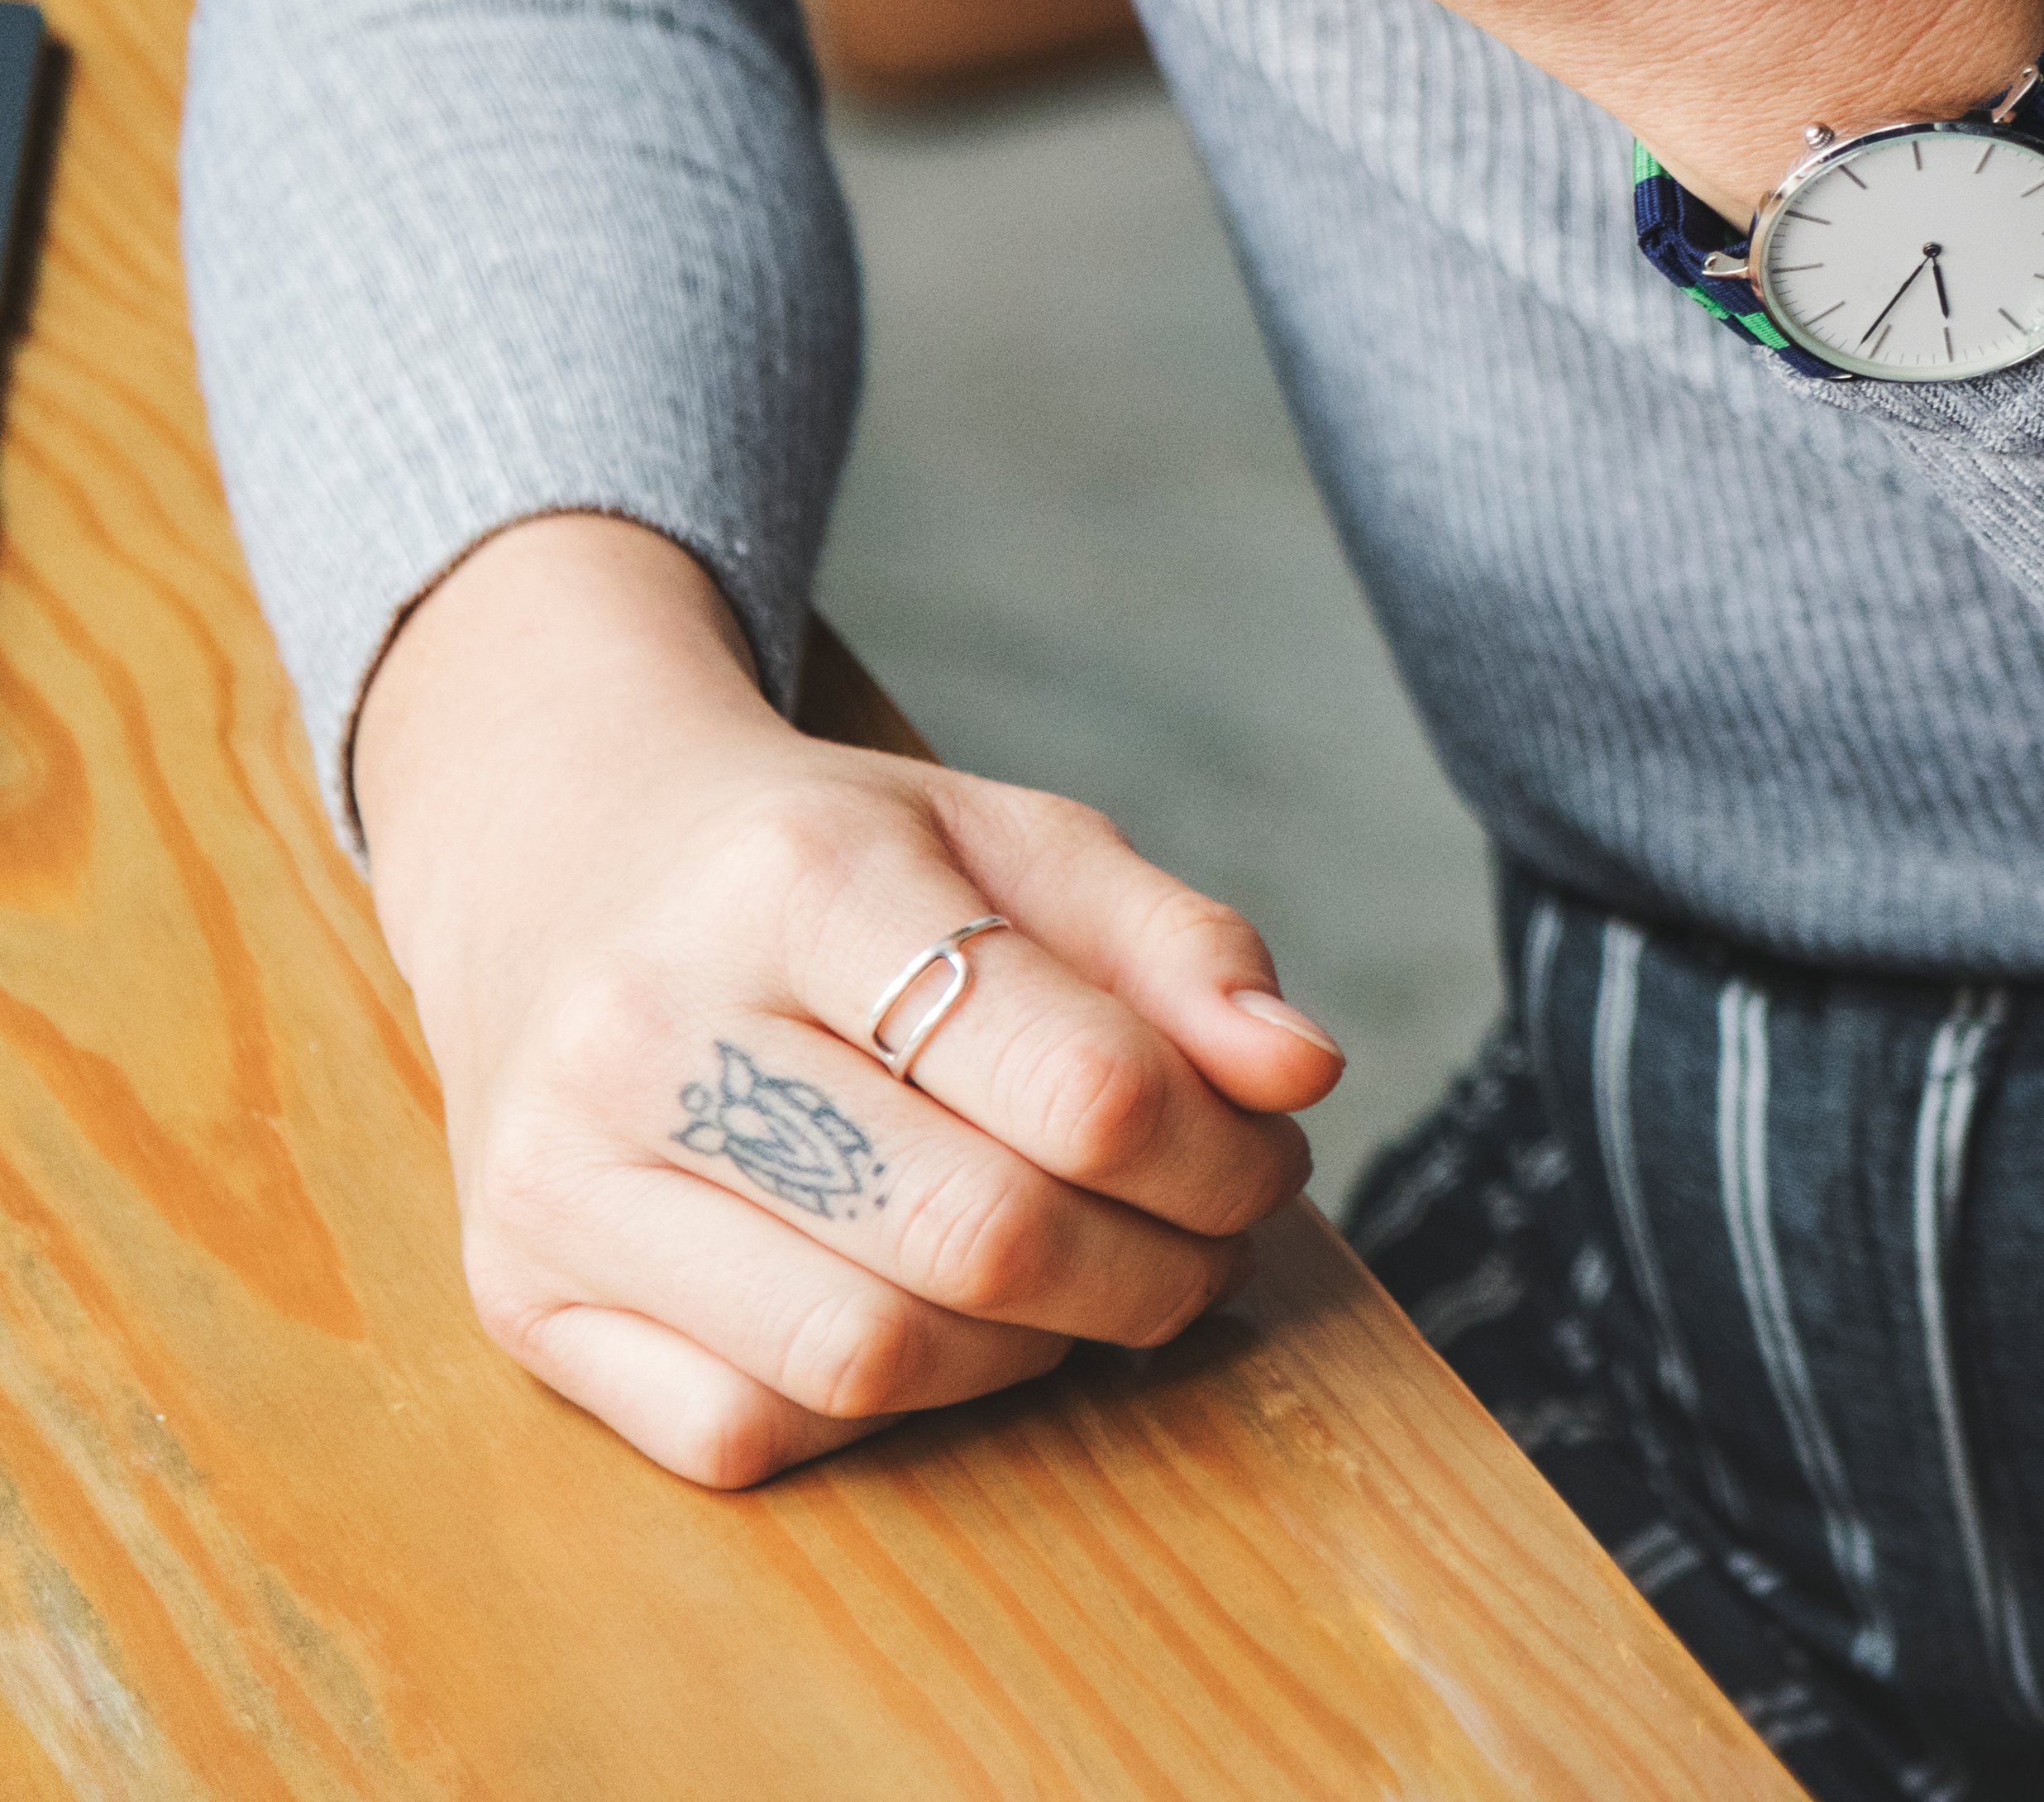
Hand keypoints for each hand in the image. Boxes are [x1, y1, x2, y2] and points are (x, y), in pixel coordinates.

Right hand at [357, 517, 1344, 1484]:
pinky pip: (741, 1431)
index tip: (1263, 1157)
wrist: (563, 857)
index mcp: (801, 881)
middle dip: (1151, 1271)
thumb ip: (1179, 949)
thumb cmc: (828, 864)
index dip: (1222, 1156)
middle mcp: (651, 1029)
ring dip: (1030, 1352)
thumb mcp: (1014, 841)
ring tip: (1082, 1281)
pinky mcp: (516, 1297)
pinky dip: (874, 1411)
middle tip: (1203, 1243)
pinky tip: (924, 1318)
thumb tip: (1299, 1073)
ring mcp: (560, 1178)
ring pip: (865, 1360)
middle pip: (982, 1238)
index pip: (1084, 1085)